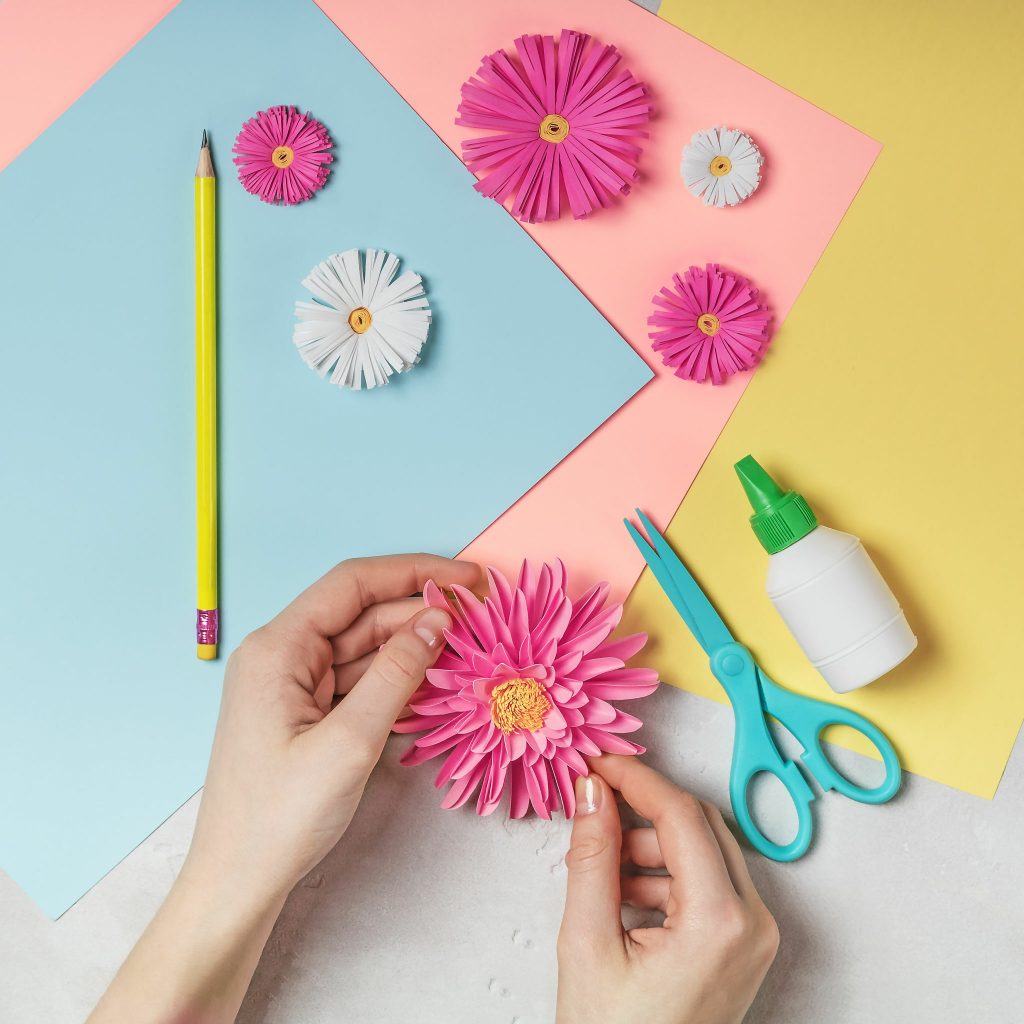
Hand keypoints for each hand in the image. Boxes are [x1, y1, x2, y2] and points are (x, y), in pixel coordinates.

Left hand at [89, 554, 479, 1023]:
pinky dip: (395, 677)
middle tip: (480, 616)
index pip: (352, 585)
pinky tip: (433, 680)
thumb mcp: (349, 741)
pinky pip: (357, 679)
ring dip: (412, 645)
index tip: (466, 578)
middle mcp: (281, 655)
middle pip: (360, 614)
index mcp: (277, 648)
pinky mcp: (305, 712)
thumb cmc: (282, 816)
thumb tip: (437, 620)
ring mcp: (292, 685)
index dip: (413, 572)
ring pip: (363, 647)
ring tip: (467, 647)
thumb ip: (397, 673)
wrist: (238, 881)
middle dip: (419, 610)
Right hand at [556, 755, 778, 1023]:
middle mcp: (752, 923)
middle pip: (699, 826)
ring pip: (703, 851)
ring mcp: (754, 937)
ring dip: (651, 845)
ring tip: (602, 865)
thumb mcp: (588, 943)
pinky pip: (707, 883)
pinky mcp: (743, 946)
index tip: (598, 765)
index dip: (635, 779)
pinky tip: (623, 895)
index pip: (681, 815)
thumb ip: (591, 857)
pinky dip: (666, 875)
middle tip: (594, 803)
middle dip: (643, 811)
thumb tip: (592, 794)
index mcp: (720, 920)